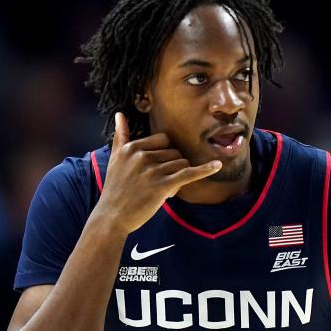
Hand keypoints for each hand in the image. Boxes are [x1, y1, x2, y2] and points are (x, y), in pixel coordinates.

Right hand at [93, 112, 220, 234]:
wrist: (112, 216)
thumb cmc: (116, 189)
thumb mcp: (115, 159)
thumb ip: (121, 136)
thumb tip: (120, 114)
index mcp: (132, 148)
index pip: (164, 140)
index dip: (165, 154)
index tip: (156, 168)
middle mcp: (142, 156)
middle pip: (175, 153)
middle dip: (172, 168)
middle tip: (157, 184)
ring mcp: (153, 171)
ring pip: (182, 164)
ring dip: (178, 178)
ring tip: (162, 191)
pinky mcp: (163, 186)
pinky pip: (189, 174)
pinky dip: (205, 169)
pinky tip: (217, 165)